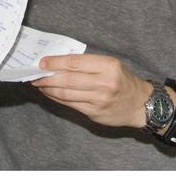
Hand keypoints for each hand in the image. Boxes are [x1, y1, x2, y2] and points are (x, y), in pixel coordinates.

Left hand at [31, 53, 150, 129]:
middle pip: (68, 80)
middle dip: (47, 77)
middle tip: (34, 74)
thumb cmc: (123, 81)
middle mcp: (104, 83)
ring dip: (48, 89)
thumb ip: (88, 63)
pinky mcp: (94, 113)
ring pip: (66, 94)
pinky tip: (50, 93)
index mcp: (109, 66)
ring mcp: (99, 100)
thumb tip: (59, 62)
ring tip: (39, 83)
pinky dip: (57, 98)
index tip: (42, 62)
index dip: (55, 62)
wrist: (140, 104)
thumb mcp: (111, 64)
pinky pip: (70, 104)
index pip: (75, 62)